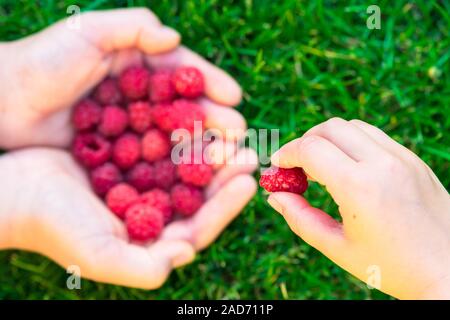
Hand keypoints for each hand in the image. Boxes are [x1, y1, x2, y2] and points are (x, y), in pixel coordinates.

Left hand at [0, 8, 242, 147]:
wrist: (1, 103)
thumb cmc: (41, 62)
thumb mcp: (87, 33)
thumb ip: (132, 28)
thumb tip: (173, 39)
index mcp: (138, 64)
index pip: (182, 73)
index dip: (209, 83)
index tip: (233, 97)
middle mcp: (140, 97)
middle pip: (184, 108)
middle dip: (213, 120)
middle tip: (237, 134)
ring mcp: (130, 127)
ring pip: (172, 135)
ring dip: (199, 146)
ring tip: (223, 156)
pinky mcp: (117, 154)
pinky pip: (151, 159)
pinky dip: (171, 166)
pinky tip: (190, 176)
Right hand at [0, 148, 255, 288]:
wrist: (15, 191)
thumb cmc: (53, 224)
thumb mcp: (97, 254)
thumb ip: (141, 267)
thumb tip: (185, 256)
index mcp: (152, 238)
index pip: (199, 226)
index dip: (225, 207)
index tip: (246, 182)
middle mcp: (153, 212)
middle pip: (199, 195)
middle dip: (225, 175)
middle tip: (249, 153)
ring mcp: (144, 183)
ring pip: (186, 167)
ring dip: (208, 150)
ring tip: (231, 130)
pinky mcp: (132, 157)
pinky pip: (163, 143)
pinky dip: (180, 131)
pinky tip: (195, 116)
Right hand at [268, 118, 449, 298]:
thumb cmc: (392, 268)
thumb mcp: (337, 248)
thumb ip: (299, 218)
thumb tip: (275, 197)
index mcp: (359, 187)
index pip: (310, 149)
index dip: (286, 154)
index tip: (278, 167)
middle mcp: (383, 163)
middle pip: (330, 128)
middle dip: (305, 142)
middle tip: (297, 167)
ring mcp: (403, 158)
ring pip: (353, 126)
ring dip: (330, 139)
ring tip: (322, 167)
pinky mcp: (414, 160)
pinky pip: (375, 137)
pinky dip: (353, 144)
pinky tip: (349, 169)